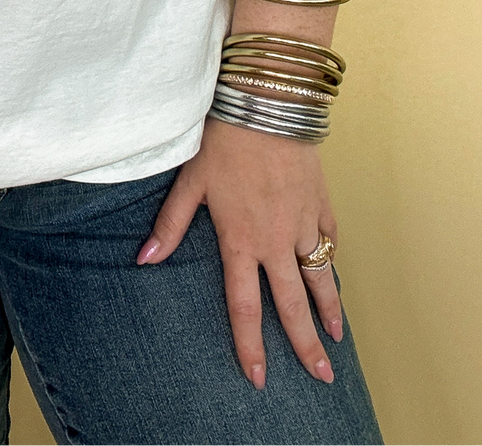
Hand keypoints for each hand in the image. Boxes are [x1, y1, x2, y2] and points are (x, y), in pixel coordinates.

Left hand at [136, 118, 340, 388]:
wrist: (267, 103)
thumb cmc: (224, 140)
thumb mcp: (190, 181)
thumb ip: (171, 225)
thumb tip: (145, 259)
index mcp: (242, 241)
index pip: (246, 306)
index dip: (251, 345)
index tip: (258, 378)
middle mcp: (277, 240)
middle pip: (294, 304)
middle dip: (306, 345)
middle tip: (322, 377)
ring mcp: (304, 222)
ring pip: (320, 276)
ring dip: (329, 310)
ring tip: (336, 338)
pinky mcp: (321, 202)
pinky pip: (330, 239)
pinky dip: (332, 259)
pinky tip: (333, 273)